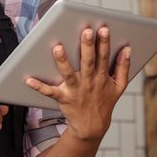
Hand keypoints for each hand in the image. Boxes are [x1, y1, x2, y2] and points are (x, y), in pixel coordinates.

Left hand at [25, 25, 129, 140]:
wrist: (92, 127)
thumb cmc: (105, 102)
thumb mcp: (119, 87)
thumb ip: (123, 68)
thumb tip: (127, 49)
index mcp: (102, 77)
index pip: (104, 57)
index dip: (104, 43)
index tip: (103, 29)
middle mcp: (89, 82)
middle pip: (88, 61)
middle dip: (87, 46)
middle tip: (86, 31)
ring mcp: (75, 90)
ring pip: (69, 73)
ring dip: (63, 61)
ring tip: (57, 48)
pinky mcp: (63, 98)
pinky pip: (50, 92)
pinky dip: (39, 86)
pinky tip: (29, 79)